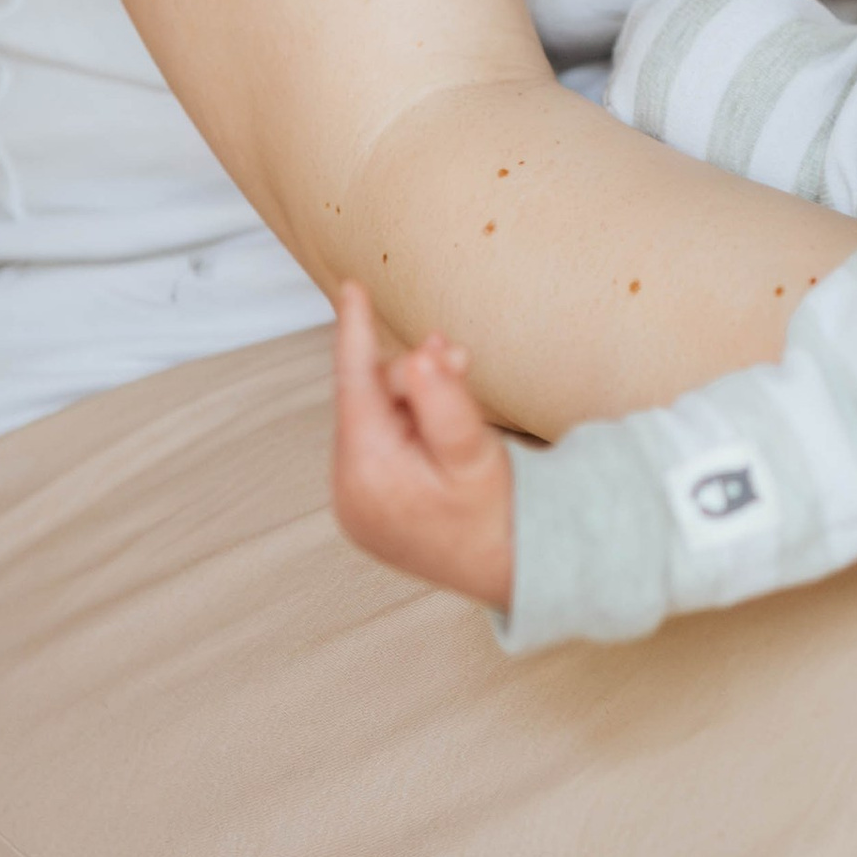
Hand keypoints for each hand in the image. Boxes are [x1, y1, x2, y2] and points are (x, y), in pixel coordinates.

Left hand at [329, 280, 514, 608]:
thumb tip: (418, 356)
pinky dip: (404, 430)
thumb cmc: (496, 510)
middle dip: (411, 376)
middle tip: (462, 360)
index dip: (354, 330)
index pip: (356, 383)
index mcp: (370, 472)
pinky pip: (375, 448)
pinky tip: (437, 438)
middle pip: (368, 401)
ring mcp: (351, 503)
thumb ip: (444, 402)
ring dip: (412, 404)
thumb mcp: (475, 452)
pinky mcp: (363, 509)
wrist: (509, 570)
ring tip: (458, 413)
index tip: (351, 286)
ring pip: (373, 422)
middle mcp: (347, 490)